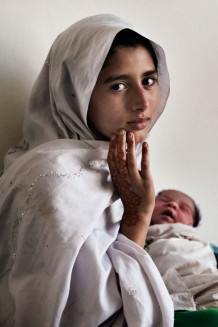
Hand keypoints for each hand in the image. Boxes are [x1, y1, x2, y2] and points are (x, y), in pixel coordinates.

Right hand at [107, 129, 154, 246]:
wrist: (137, 212)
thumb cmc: (129, 196)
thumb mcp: (120, 182)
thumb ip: (119, 170)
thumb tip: (119, 156)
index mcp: (117, 177)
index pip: (112, 159)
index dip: (111, 146)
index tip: (112, 135)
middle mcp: (123, 177)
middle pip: (119, 157)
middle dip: (119, 143)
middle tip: (120, 130)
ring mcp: (134, 179)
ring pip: (130, 160)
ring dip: (129, 146)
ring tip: (130, 134)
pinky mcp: (145, 181)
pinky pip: (145, 166)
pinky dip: (145, 154)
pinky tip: (146, 144)